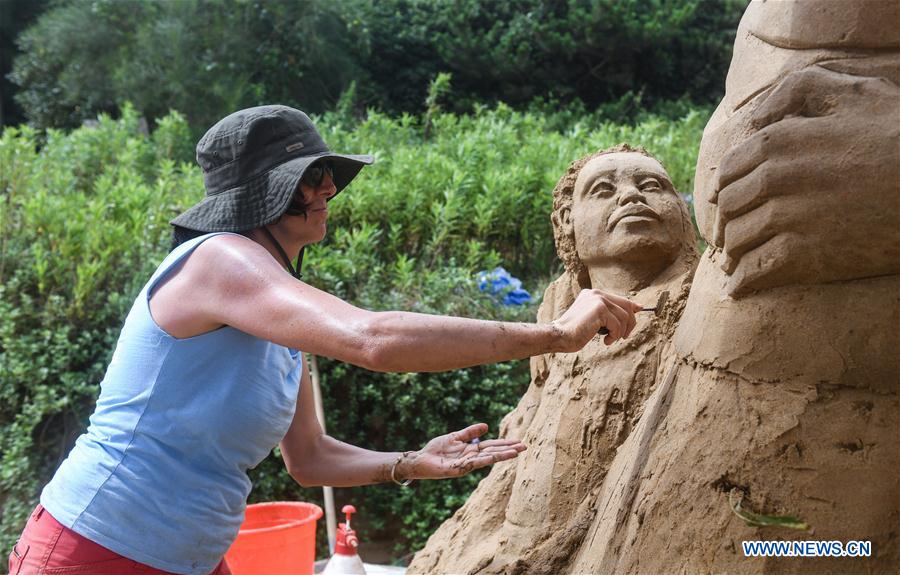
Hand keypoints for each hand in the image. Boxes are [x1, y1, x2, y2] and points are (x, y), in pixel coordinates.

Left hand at [401, 423, 525, 479]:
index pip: (492, 446)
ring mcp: (466, 464)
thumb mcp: (455, 437)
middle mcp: (471, 458)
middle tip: (525, 446)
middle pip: (493, 452)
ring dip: (502, 455)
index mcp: (471, 450)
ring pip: (487, 458)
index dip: (505, 444)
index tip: (519, 441)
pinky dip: (485, 459)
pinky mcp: (458, 469)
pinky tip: (495, 456)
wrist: (420, 460)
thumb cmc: (436, 449)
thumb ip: (470, 432)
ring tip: (516, 452)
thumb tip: (486, 426)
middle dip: (508, 450)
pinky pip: (474, 463)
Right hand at [552, 289, 640, 347]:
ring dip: (620, 332)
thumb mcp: (592, 319)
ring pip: (624, 316)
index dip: (632, 306)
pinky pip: (618, 324)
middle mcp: (596, 293)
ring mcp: (598, 299)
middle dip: (630, 323)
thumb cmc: (574, 332)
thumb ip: (607, 314)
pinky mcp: (599, 309)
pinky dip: (615, 335)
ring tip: (610, 339)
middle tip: (623, 336)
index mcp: (593, 294)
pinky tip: (605, 340)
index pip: (619, 299)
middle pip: (626, 305)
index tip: (640, 310)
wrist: (559, 335)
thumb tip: (631, 311)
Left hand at [710, 65, 899, 295]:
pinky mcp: (807, 257)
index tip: (723, 203)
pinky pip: (757, 273)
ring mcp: (789, 219)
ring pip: (739, 241)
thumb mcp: (855, 94)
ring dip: (732, 254)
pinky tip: (740, 288)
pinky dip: (743, 282)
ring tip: (733, 263)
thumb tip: (756, 116)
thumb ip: (800, 90)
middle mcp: (776, 179)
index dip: (724, 190)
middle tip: (725, 237)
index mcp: (779, 141)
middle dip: (725, 223)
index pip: (729, 171)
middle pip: (730, 208)